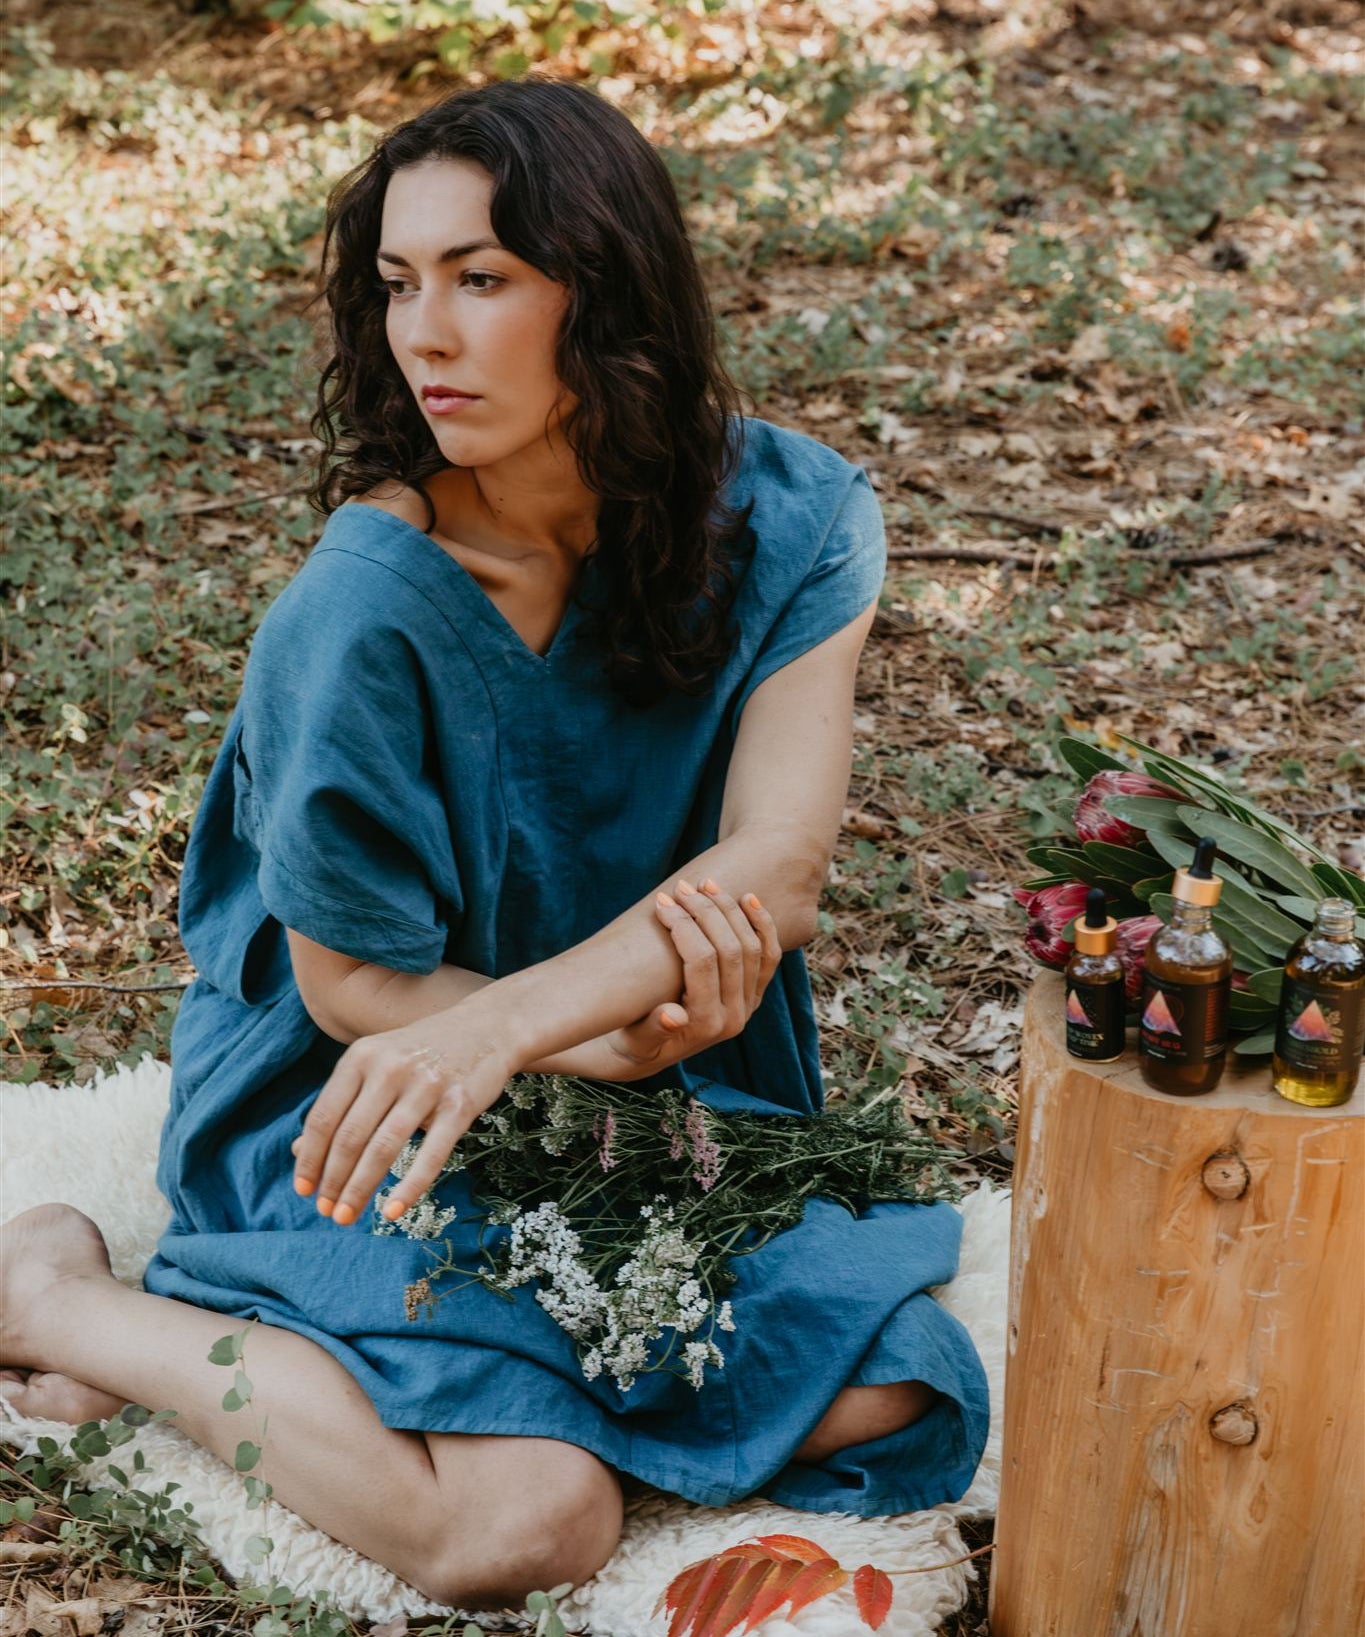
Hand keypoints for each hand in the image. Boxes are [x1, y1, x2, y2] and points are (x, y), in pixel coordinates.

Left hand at [289, 997, 518, 1226]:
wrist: (488, 1026)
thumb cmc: (423, 1051)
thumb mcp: (377, 1064)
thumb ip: (342, 1103)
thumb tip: (300, 1151)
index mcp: (361, 1057)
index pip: (324, 1117)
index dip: (310, 1158)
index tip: (303, 1190)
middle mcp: (389, 1068)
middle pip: (350, 1137)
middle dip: (333, 1181)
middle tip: (327, 1213)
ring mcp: (426, 1085)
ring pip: (383, 1148)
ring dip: (360, 1189)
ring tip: (348, 1216)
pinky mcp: (459, 1105)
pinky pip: (430, 1154)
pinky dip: (410, 1187)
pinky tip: (393, 1210)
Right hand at [603, 877, 781, 1072]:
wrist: (647, 1055)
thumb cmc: (633, 1041)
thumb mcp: (636, 1040)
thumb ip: (654, 1030)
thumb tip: (672, 1015)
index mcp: (705, 1025)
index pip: (702, 963)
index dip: (683, 926)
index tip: (662, 902)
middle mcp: (734, 1016)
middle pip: (731, 950)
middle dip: (706, 912)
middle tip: (680, 887)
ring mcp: (748, 1005)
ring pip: (754, 948)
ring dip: (731, 911)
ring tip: (706, 885)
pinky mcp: (753, 994)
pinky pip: (769, 955)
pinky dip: (762, 925)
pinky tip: (748, 898)